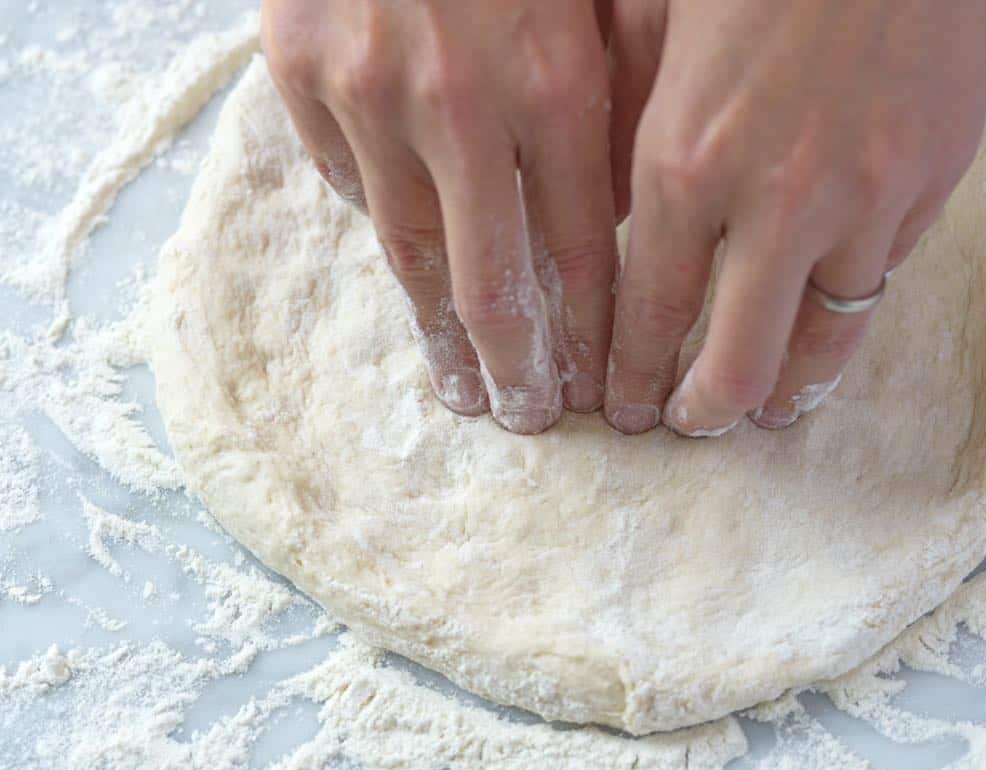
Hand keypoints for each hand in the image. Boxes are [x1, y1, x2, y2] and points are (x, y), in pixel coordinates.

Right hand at [262, 0, 617, 432]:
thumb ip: (615, 93)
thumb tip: (622, 205)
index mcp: (551, 80)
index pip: (582, 249)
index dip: (590, 333)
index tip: (595, 389)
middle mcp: (456, 102)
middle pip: (486, 279)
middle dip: (513, 366)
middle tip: (526, 420)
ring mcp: (366, 90)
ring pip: (405, 244)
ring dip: (436, 328)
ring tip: (458, 383)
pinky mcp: (299, 68)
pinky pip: (344, 174)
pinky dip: (380, 214)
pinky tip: (408, 255)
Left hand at [603, 0, 985, 434]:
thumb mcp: (651, 29)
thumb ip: (627, 130)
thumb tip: (610, 213)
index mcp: (686, 160)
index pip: (650, 310)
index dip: (634, 374)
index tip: (627, 408)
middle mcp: (776, 199)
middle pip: (736, 359)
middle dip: (704, 410)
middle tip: (688, 426)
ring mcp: (866, 197)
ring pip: (824, 336)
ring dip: (789, 387)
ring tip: (768, 410)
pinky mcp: (930, 181)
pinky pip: (883, 273)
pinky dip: (848, 306)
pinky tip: (826, 319)